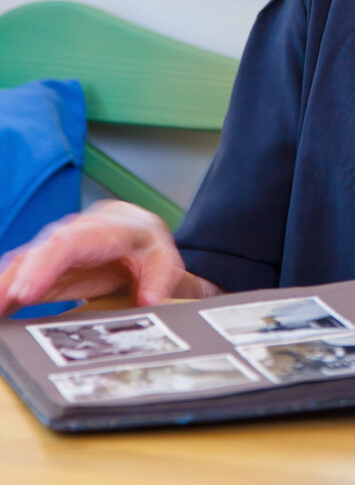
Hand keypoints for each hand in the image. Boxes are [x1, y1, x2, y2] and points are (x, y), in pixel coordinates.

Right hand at [0, 200, 219, 316]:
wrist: (136, 236)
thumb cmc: (147, 248)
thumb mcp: (164, 261)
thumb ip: (159, 278)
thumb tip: (148, 299)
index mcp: (109, 229)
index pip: (70, 242)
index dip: (45, 265)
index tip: (26, 292)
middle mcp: (76, 233)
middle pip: (39, 252)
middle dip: (15, 280)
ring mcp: (57, 247)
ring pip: (23, 263)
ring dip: (3, 287)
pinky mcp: (44, 265)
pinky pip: (20, 275)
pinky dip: (4, 291)